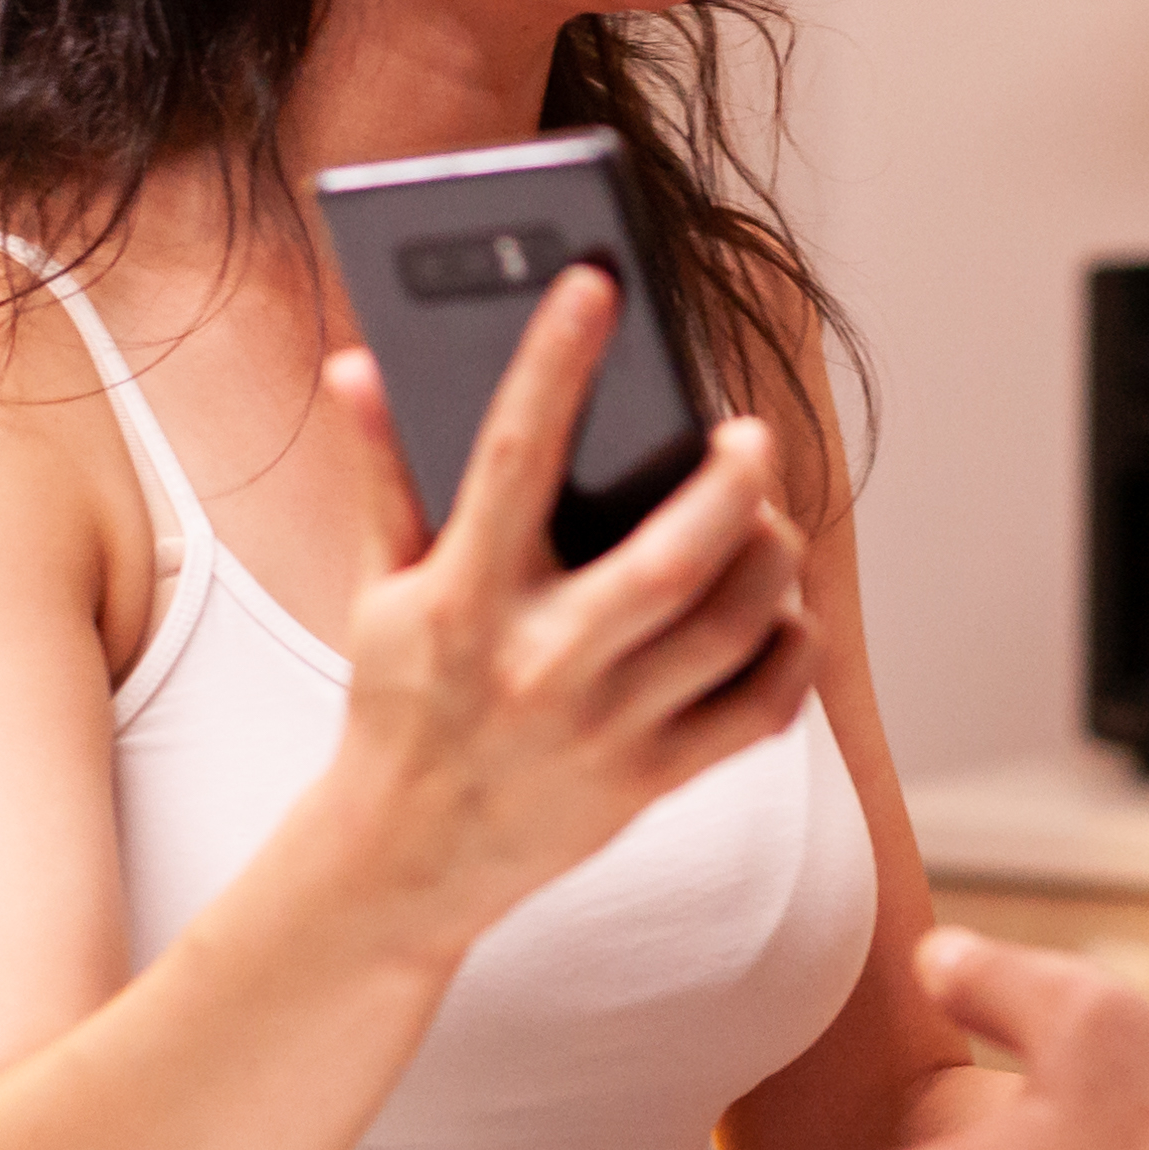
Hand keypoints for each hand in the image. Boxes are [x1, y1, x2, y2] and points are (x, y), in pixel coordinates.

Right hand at [313, 270, 818, 960]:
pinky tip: (779, 611)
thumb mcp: (374, 588)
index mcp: (460, 600)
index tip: (593, 286)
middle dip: (728, 488)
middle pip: (669, 563)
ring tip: (766, 516)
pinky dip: (789, 652)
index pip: (510, 458)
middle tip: (749, 435)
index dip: (552, 364)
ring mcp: (603, 732)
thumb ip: (381, 472)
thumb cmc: (397, 704)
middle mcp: (537, 665)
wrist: (402, 862)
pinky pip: (757, 710)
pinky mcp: (650, 784)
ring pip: (730, 630)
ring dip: (770, 561)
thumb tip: (359, 362)